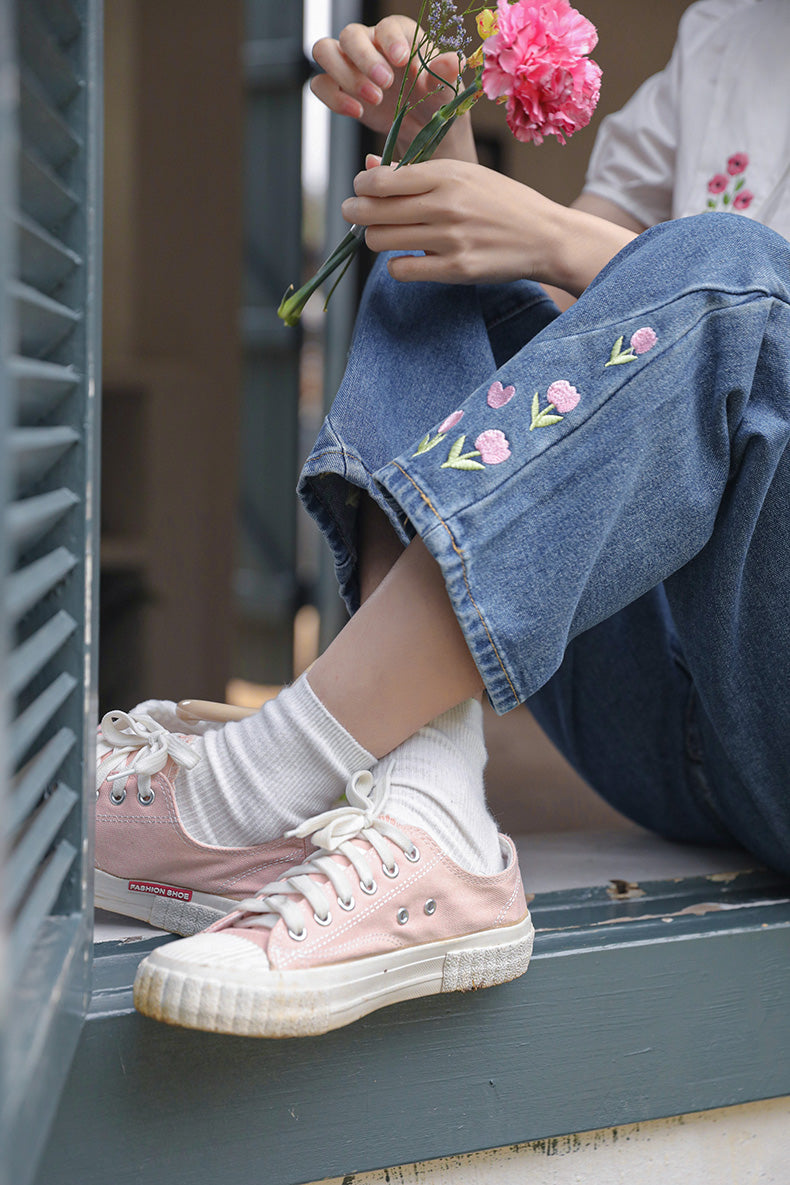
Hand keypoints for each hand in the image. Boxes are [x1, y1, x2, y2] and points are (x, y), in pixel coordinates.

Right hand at [311, 16, 475, 162]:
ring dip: (344, 75)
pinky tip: (358, 112)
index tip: (402, 60)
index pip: (386, 25)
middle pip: (349, 34)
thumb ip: (446, 74)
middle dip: (364, 59)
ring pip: (324, 51)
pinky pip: (320, 84)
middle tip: (386, 84)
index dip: (390, 40)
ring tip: (373, 99)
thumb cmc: (432, 98)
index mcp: (398, 34)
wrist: (420, 125)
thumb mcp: (445, 88)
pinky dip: (333, 98)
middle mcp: (369, 43)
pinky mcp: (338, 88)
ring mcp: (349, 64)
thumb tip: (454, 61)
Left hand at [342, 160, 638, 292]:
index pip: (380, 180)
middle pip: (372, 211)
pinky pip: (401, 270)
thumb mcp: (465, 174)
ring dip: (375, 239)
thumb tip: (369, 168)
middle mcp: (445, 205)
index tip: (363, 190)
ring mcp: (450, 239)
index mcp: (446, 175)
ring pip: (380, 241)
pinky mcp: (455, 270)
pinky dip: (396, 265)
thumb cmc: (502, 203)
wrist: (545, 236)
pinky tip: (407, 258)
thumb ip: (417, 172)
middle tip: (358, 215)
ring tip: (386, 236)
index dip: (361, 186)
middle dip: (356, 213)